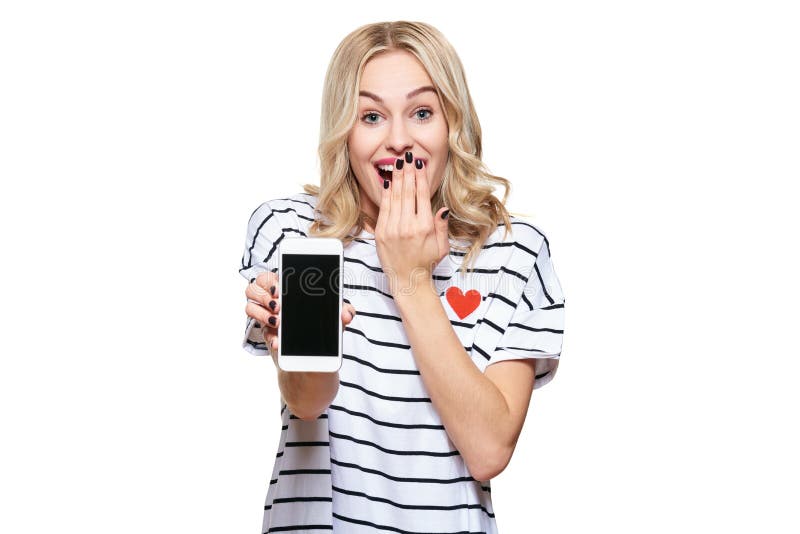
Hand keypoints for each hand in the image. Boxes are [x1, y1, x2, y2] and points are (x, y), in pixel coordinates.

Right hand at [245, 271, 356, 366]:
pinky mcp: (267, 334)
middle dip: (264, 295)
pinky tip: (278, 342)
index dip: (270, 280)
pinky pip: (260, 331)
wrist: (315, 359)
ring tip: (277, 322)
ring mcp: (267, 316)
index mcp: (288, 288)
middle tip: (278, 307)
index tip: (279, 290)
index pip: (271, 275)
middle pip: (255, 285)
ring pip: (250, 306)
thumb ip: (344, 312)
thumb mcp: (336, 319)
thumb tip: (347, 314)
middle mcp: (274, 300)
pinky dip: (268, 336)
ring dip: (261, 313)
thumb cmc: (324, 329)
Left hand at [374, 151, 449, 296]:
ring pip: (394, 198)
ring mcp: (393, 229)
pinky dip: (386, 194)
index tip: (419, 164)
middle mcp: (408, 226)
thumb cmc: (426, 262)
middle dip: (407, 172)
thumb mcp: (442, 246)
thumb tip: (442, 208)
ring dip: (396, 179)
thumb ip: (441, 225)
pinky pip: (384, 209)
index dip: (420, 177)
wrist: (408, 280)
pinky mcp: (381, 233)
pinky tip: (388, 182)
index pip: (421, 195)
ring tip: (398, 164)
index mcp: (424, 227)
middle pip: (407, 192)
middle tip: (407, 157)